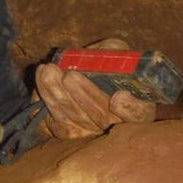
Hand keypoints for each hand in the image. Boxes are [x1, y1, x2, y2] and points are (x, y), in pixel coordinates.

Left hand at [34, 38, 156, 139]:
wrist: (78, 72)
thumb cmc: (103, 61)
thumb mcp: (113, 51)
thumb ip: (113, 53)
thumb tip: (105, 56)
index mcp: (138, 104)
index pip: (139, 113)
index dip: (130, 108)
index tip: (119, 96)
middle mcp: (117, 123)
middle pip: (103, 117)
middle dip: (85, 95)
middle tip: (70, 76)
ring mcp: (92, 130)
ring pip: (77, 117)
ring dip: (60, 94)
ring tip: (50, 71)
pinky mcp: (69, 131)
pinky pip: (58, 119)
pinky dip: (48, 97)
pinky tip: (43, 77)